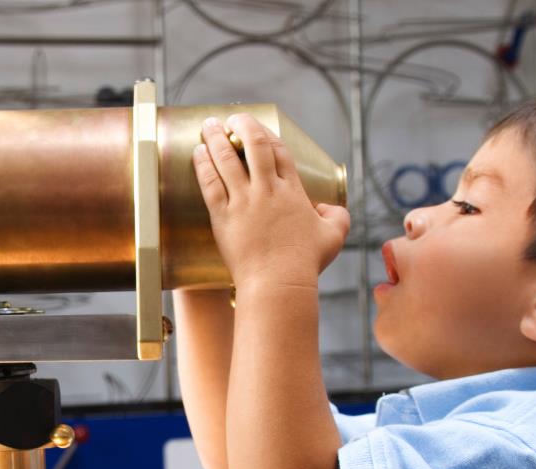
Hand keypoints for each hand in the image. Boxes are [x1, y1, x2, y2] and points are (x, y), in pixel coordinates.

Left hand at [193, 114, 350, 289]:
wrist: (278, 284)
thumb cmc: (305, 263)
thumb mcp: (334, 237)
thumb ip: (337, 216)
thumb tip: (327, 208)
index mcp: (292, 191)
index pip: (278, 151)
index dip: (266, 133)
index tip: (255, 126)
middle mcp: (267, 191)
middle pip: (253, 146)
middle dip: (241, 126)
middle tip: (231, 118)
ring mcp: (243, 202)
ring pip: (227, 160)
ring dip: (216, 138)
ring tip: (208, 125)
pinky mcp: (223, 217)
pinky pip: (210, 183)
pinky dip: (203, 164)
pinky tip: (198, 152)